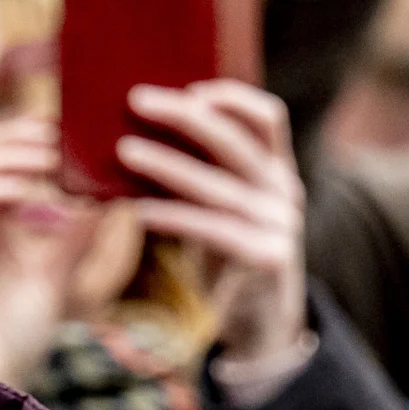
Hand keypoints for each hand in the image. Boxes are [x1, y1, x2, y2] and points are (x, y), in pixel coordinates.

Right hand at [0, 113, 82, 386]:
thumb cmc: (18, 340)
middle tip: (58, 137)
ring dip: (6, 158)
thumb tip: (107, 192)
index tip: (64, 133)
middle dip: (13, 138)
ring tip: (49, 160)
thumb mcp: (54, 277)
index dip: (21, 139)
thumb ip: (74, 237)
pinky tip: (32, 198)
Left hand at [117, 80, 315, 380]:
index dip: (231, 96)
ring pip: (216, 185)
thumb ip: (202, 172)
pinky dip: (170, 216)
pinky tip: (136, 211)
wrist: (261, 322)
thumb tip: (138, 132)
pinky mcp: (265, 258)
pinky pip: (210, 228)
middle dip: (184, 115)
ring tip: (124, 151)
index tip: (188, 86)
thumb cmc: (228, 255)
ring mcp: (278, 226)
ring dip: (166, 164)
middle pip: (235, 140)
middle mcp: (284, 192)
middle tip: (137, 101)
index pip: (268, 117)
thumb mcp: (224, 208)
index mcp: (278, 170)